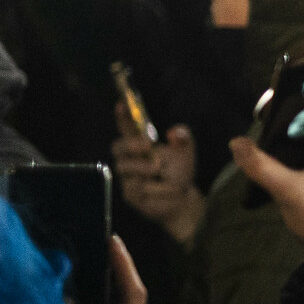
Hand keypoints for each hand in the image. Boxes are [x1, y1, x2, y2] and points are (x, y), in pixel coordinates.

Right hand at [111, 123, 205, 245]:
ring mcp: (127, 177)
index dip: (123, 116)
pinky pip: (139, 189)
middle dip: (130, 144)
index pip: (127, 128)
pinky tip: (165, 191)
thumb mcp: (185, 153)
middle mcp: (129, 159)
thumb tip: (175, 131)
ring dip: (148, 169)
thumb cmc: (179, 172)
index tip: (121, 104)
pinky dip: (158, 189)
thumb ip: (183, 139)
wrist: (183, 199)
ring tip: (161, 171)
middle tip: (148, 144)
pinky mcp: (130, 194)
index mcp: (140, 144)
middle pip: (118, 147)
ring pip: (129, 170)